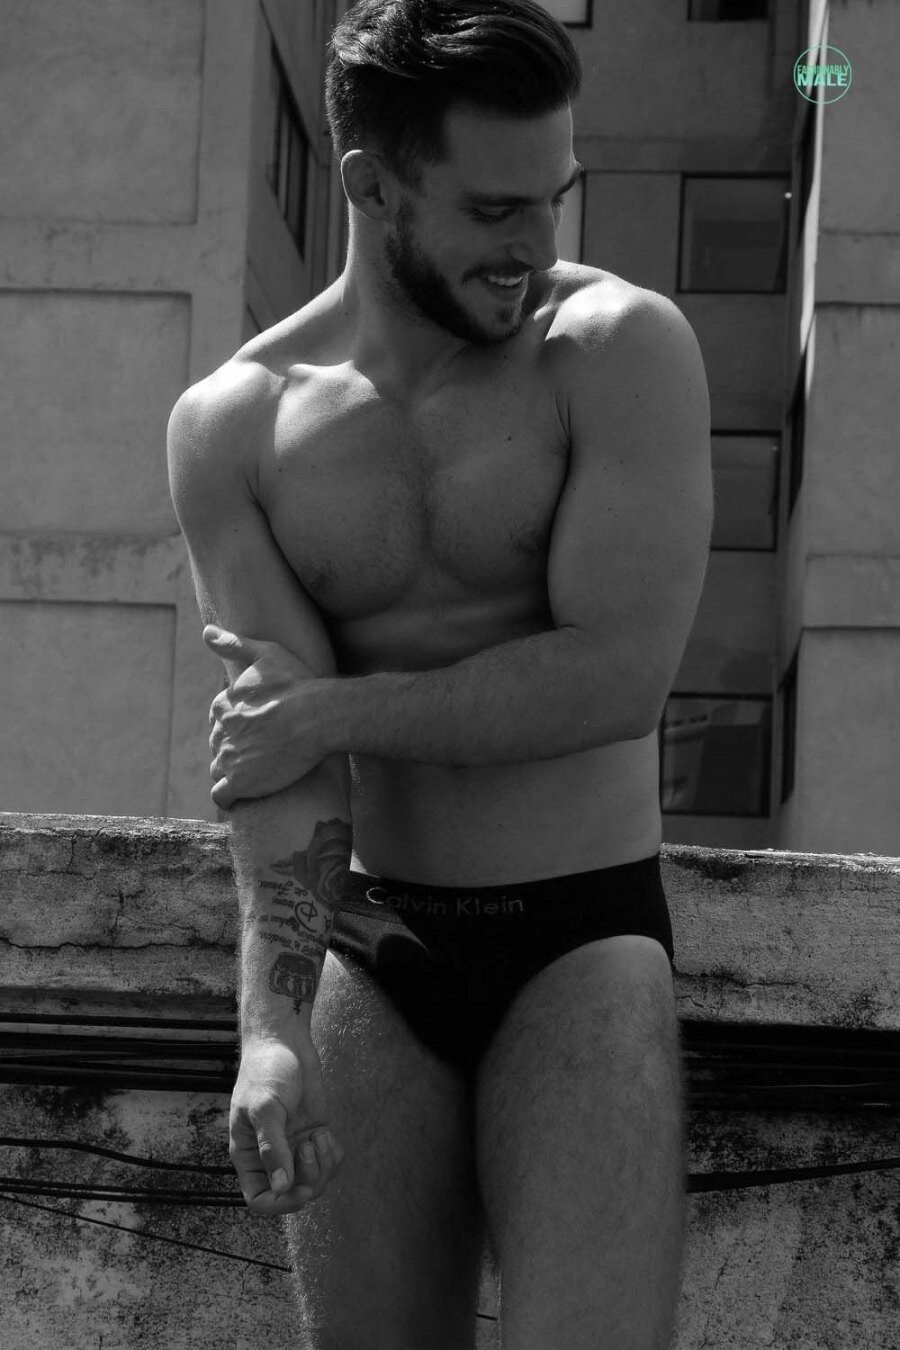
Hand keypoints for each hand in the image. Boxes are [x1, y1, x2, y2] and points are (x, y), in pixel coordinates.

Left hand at [204, 626, 327, 808]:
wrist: (318, 717)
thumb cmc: (297, 684)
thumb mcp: (266, 654)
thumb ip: (233, 643)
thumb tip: (206, 632)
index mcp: (223, 705)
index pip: (220, 719)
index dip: (238, 722)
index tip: (258, 725)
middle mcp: (220, 732)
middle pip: (220, 744)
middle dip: (236, 746)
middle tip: (264, 748)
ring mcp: (229, 759)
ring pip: (219, 769)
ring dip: (232, 770)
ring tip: (258, 770)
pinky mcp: (241, 783)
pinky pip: (221, 796)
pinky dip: (229, 796)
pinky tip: (243, 793)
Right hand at [229, 1036, 344, 1214]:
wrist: (284, 1042)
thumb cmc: (265, 1071)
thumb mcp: (264, 1107)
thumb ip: (272, 1147)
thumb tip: (281, 1187)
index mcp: (249, 1155)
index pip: (260, 1199)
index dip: (280, 1203)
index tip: (299, 1188)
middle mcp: (272, 1156)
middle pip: (292, 1194)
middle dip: (308, 1179)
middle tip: (310, 1147)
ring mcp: (295, 1146)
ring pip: (314, 1180)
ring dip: (323, 1166)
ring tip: (318, 1136)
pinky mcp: (314, 1134)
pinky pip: (330, 1162)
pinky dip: (333, 1154)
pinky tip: (326, 1131)